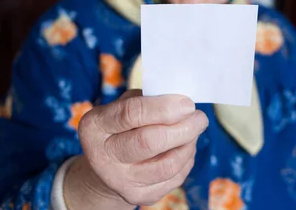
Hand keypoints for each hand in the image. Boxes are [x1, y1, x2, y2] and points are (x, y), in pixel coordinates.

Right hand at [65, 90, 207, 207]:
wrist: (105, 166)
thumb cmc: (120, 126)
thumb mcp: (122, 106)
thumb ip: (146, 99)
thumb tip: (181, 100)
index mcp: (96, 125)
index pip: (132, 113)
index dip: (164, 107)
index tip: (188, 103)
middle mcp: (102, 156)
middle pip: (150, 142)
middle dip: (183, 128)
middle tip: (200, 118)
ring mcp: (119, 180)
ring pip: (167, 164)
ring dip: (189, 144)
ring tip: (195, 130)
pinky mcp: (138, 196)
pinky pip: (174, 178)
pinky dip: (186, 159)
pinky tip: (185, 147)